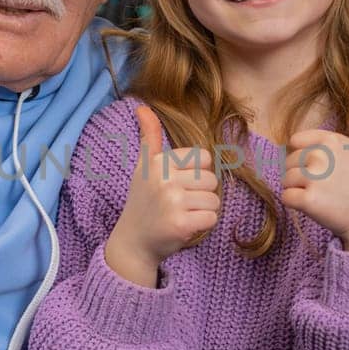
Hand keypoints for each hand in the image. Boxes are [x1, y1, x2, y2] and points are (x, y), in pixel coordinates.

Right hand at [103, 106, 220, 287]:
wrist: (133, 242)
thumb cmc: (143, 202)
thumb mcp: (143, 167)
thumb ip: (149, 138)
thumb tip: (143, 107)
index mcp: (158, 162)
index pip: (204, 158)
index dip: (197, 173)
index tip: (178, 184)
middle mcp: (163, 179)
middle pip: (211, 180)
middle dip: (201, 194)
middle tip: (179, 204)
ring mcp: (172, 201)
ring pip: (214, 200)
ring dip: (203, 210)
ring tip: (182, 214)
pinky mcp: (180, 224)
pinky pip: (212, 217)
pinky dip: (203, 225)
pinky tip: (185, 227)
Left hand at [282, 100, 348, 251]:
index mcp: (334, 140)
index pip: (296, 141)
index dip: (306, 157)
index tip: (326, 170)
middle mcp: (323, 154)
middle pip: (290, 162)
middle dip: (303, 176)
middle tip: (328, 188)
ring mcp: (315, 177)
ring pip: (286, 179)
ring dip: (299, 191)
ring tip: (324, 198)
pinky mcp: (309, 200)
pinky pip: (286, 197)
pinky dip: (296, 205)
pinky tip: (317, 208)